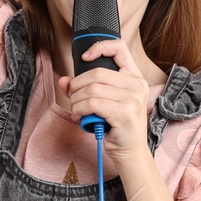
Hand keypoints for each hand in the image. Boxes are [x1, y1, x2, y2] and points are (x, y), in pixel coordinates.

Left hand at [57, 38, 153, 166]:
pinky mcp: (125, 113)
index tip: (84, 58)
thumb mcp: (102, 103)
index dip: (99, 48)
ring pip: (92, 89)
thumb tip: (63, 80)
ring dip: (76, 100)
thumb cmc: (116, 126)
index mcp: (135, 77)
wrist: (130, 153)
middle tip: (73, 97)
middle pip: (97, 73)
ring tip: (76, 109)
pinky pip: (92, 103)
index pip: (119, 48)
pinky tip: (80, 116)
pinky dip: (80, 109)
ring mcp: (133, 99)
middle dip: (77, 86)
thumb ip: (84, 89)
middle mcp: (137, 85)